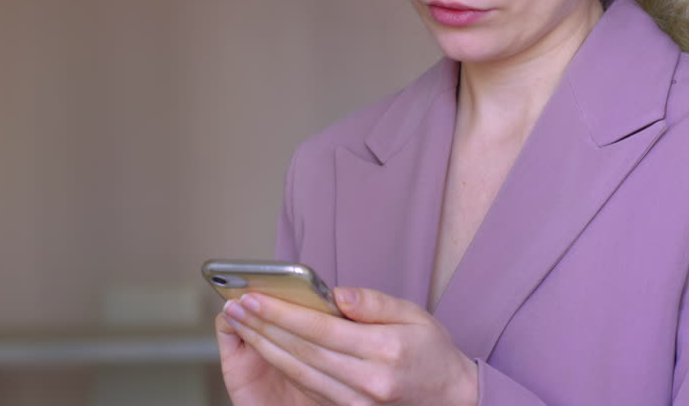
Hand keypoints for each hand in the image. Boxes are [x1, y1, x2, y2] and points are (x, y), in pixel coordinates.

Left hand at [216, 287, 478, 405]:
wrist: (453, 399)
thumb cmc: (433, 353)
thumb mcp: (415, 315)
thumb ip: (374, 303)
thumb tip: (337, 294)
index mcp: (385, 350)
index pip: (321, 329)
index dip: (282, 313)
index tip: (253, 297)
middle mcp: (368, 380)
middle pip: (303, 351)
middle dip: (264, 328)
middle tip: (235, 307)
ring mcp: (358, 402)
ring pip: (300, 373)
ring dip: (265, 348)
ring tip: (241, 324)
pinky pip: (310, 389)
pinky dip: (284, 368)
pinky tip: (265, 349)